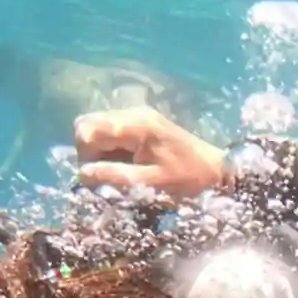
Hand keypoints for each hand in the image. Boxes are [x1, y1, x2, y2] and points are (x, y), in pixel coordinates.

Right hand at [74, 107, 226, 196]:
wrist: (216, 171)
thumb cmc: (187, 179)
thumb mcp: (150, 183)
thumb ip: (115, 176)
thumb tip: (82, 174)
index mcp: (135, 125)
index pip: (87, 130)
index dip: (85, 155)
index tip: (98, 175)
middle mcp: (132, 113)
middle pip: (88, 124)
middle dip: (89, 152)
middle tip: (106, 174)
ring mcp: (137, 115)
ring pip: (98, 128)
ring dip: (99, 151)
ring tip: (118, 171)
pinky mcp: (141, 122)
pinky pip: (112, 131)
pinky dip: (111, 148)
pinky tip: (127, 164)